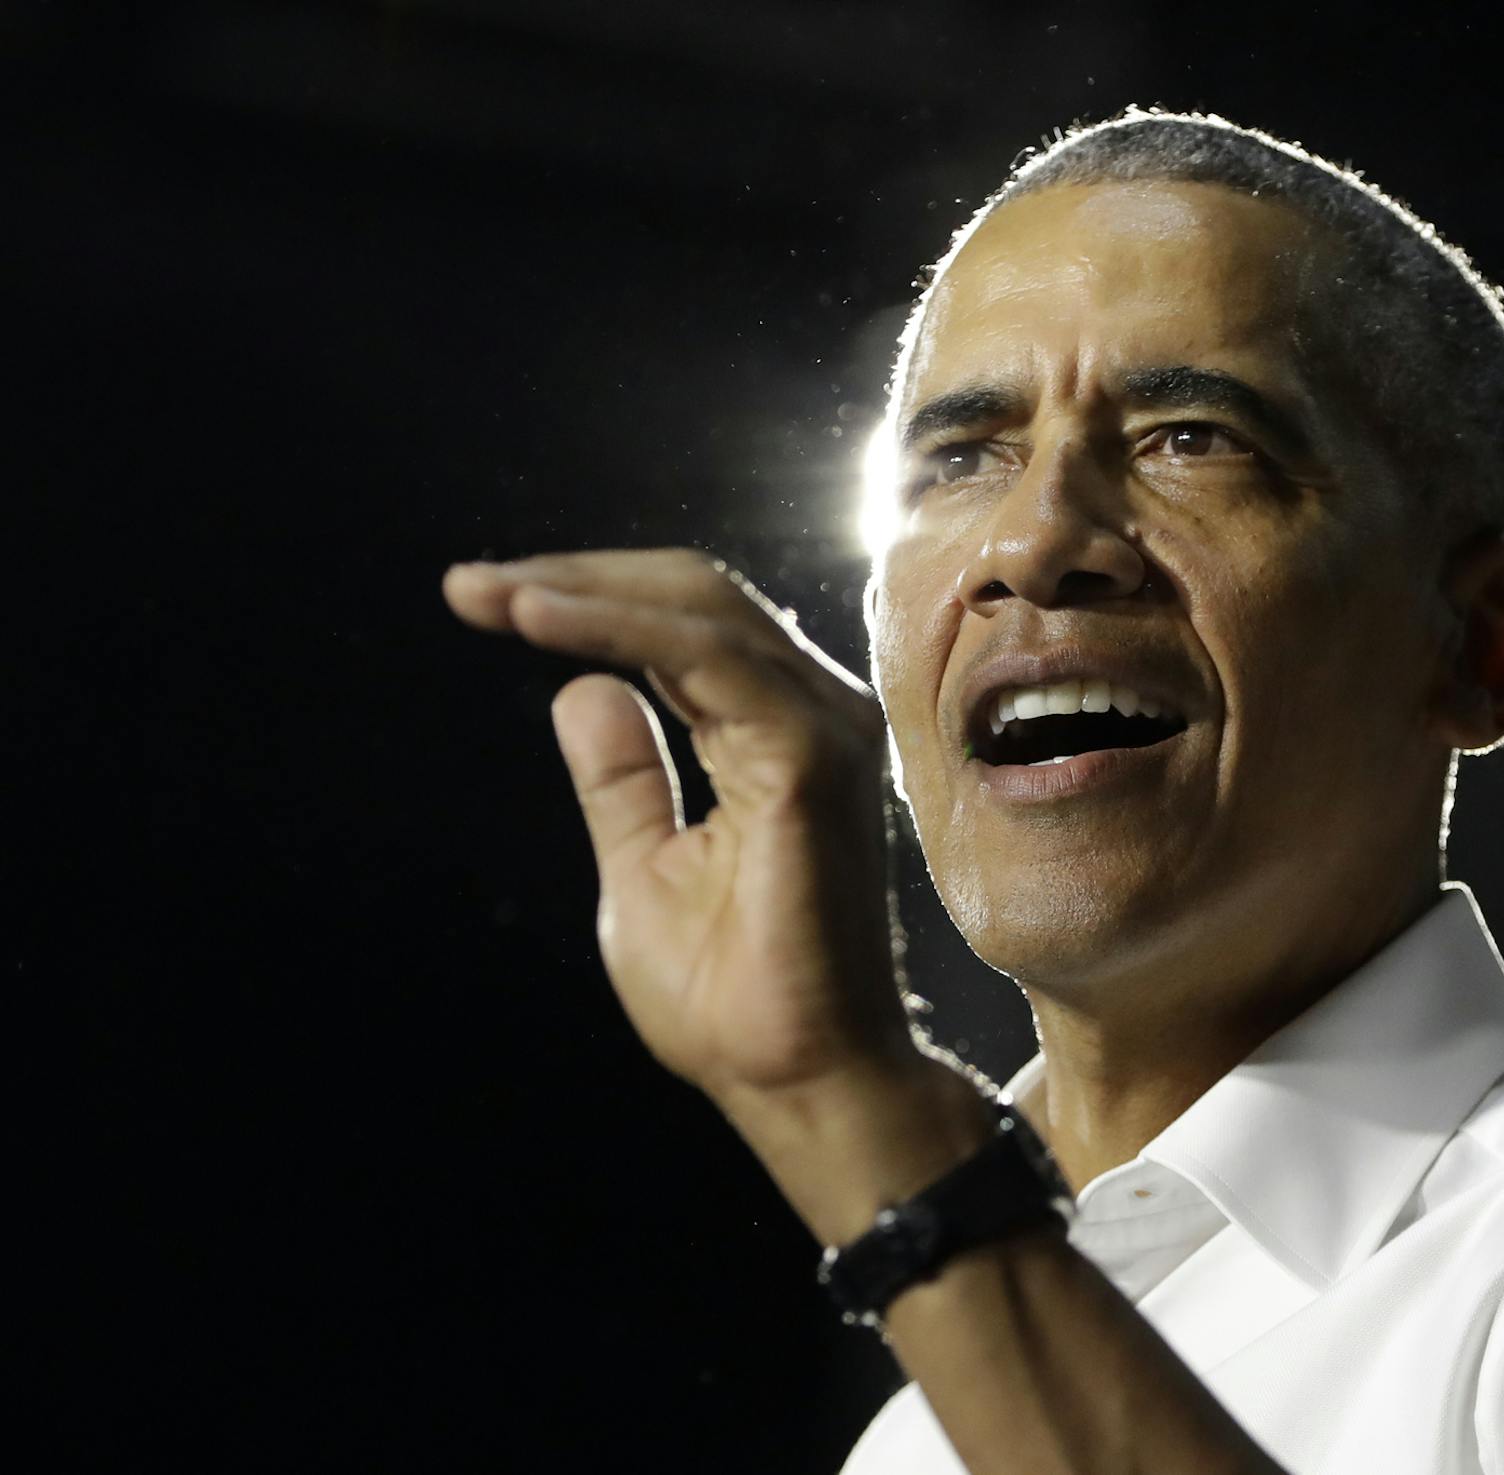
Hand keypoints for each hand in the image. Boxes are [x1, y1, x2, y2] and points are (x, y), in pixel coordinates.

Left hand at [441, 549, 914, 1107]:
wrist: (796, 1079)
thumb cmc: (735, 999)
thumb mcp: (642, 869)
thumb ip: (622, 780)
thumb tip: (578, 689)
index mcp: (779, 737)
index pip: (686, 628)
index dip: (586, 600)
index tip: (481, 598)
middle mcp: (816, 715)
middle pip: (694, 594)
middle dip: (575, 575)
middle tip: (469, 586)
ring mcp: (823, 729)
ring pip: (699, 608)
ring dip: (583, 589)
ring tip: (488, 593)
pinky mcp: (809, 756)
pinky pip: (706, 656)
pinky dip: (616, 625)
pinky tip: (537, 621)